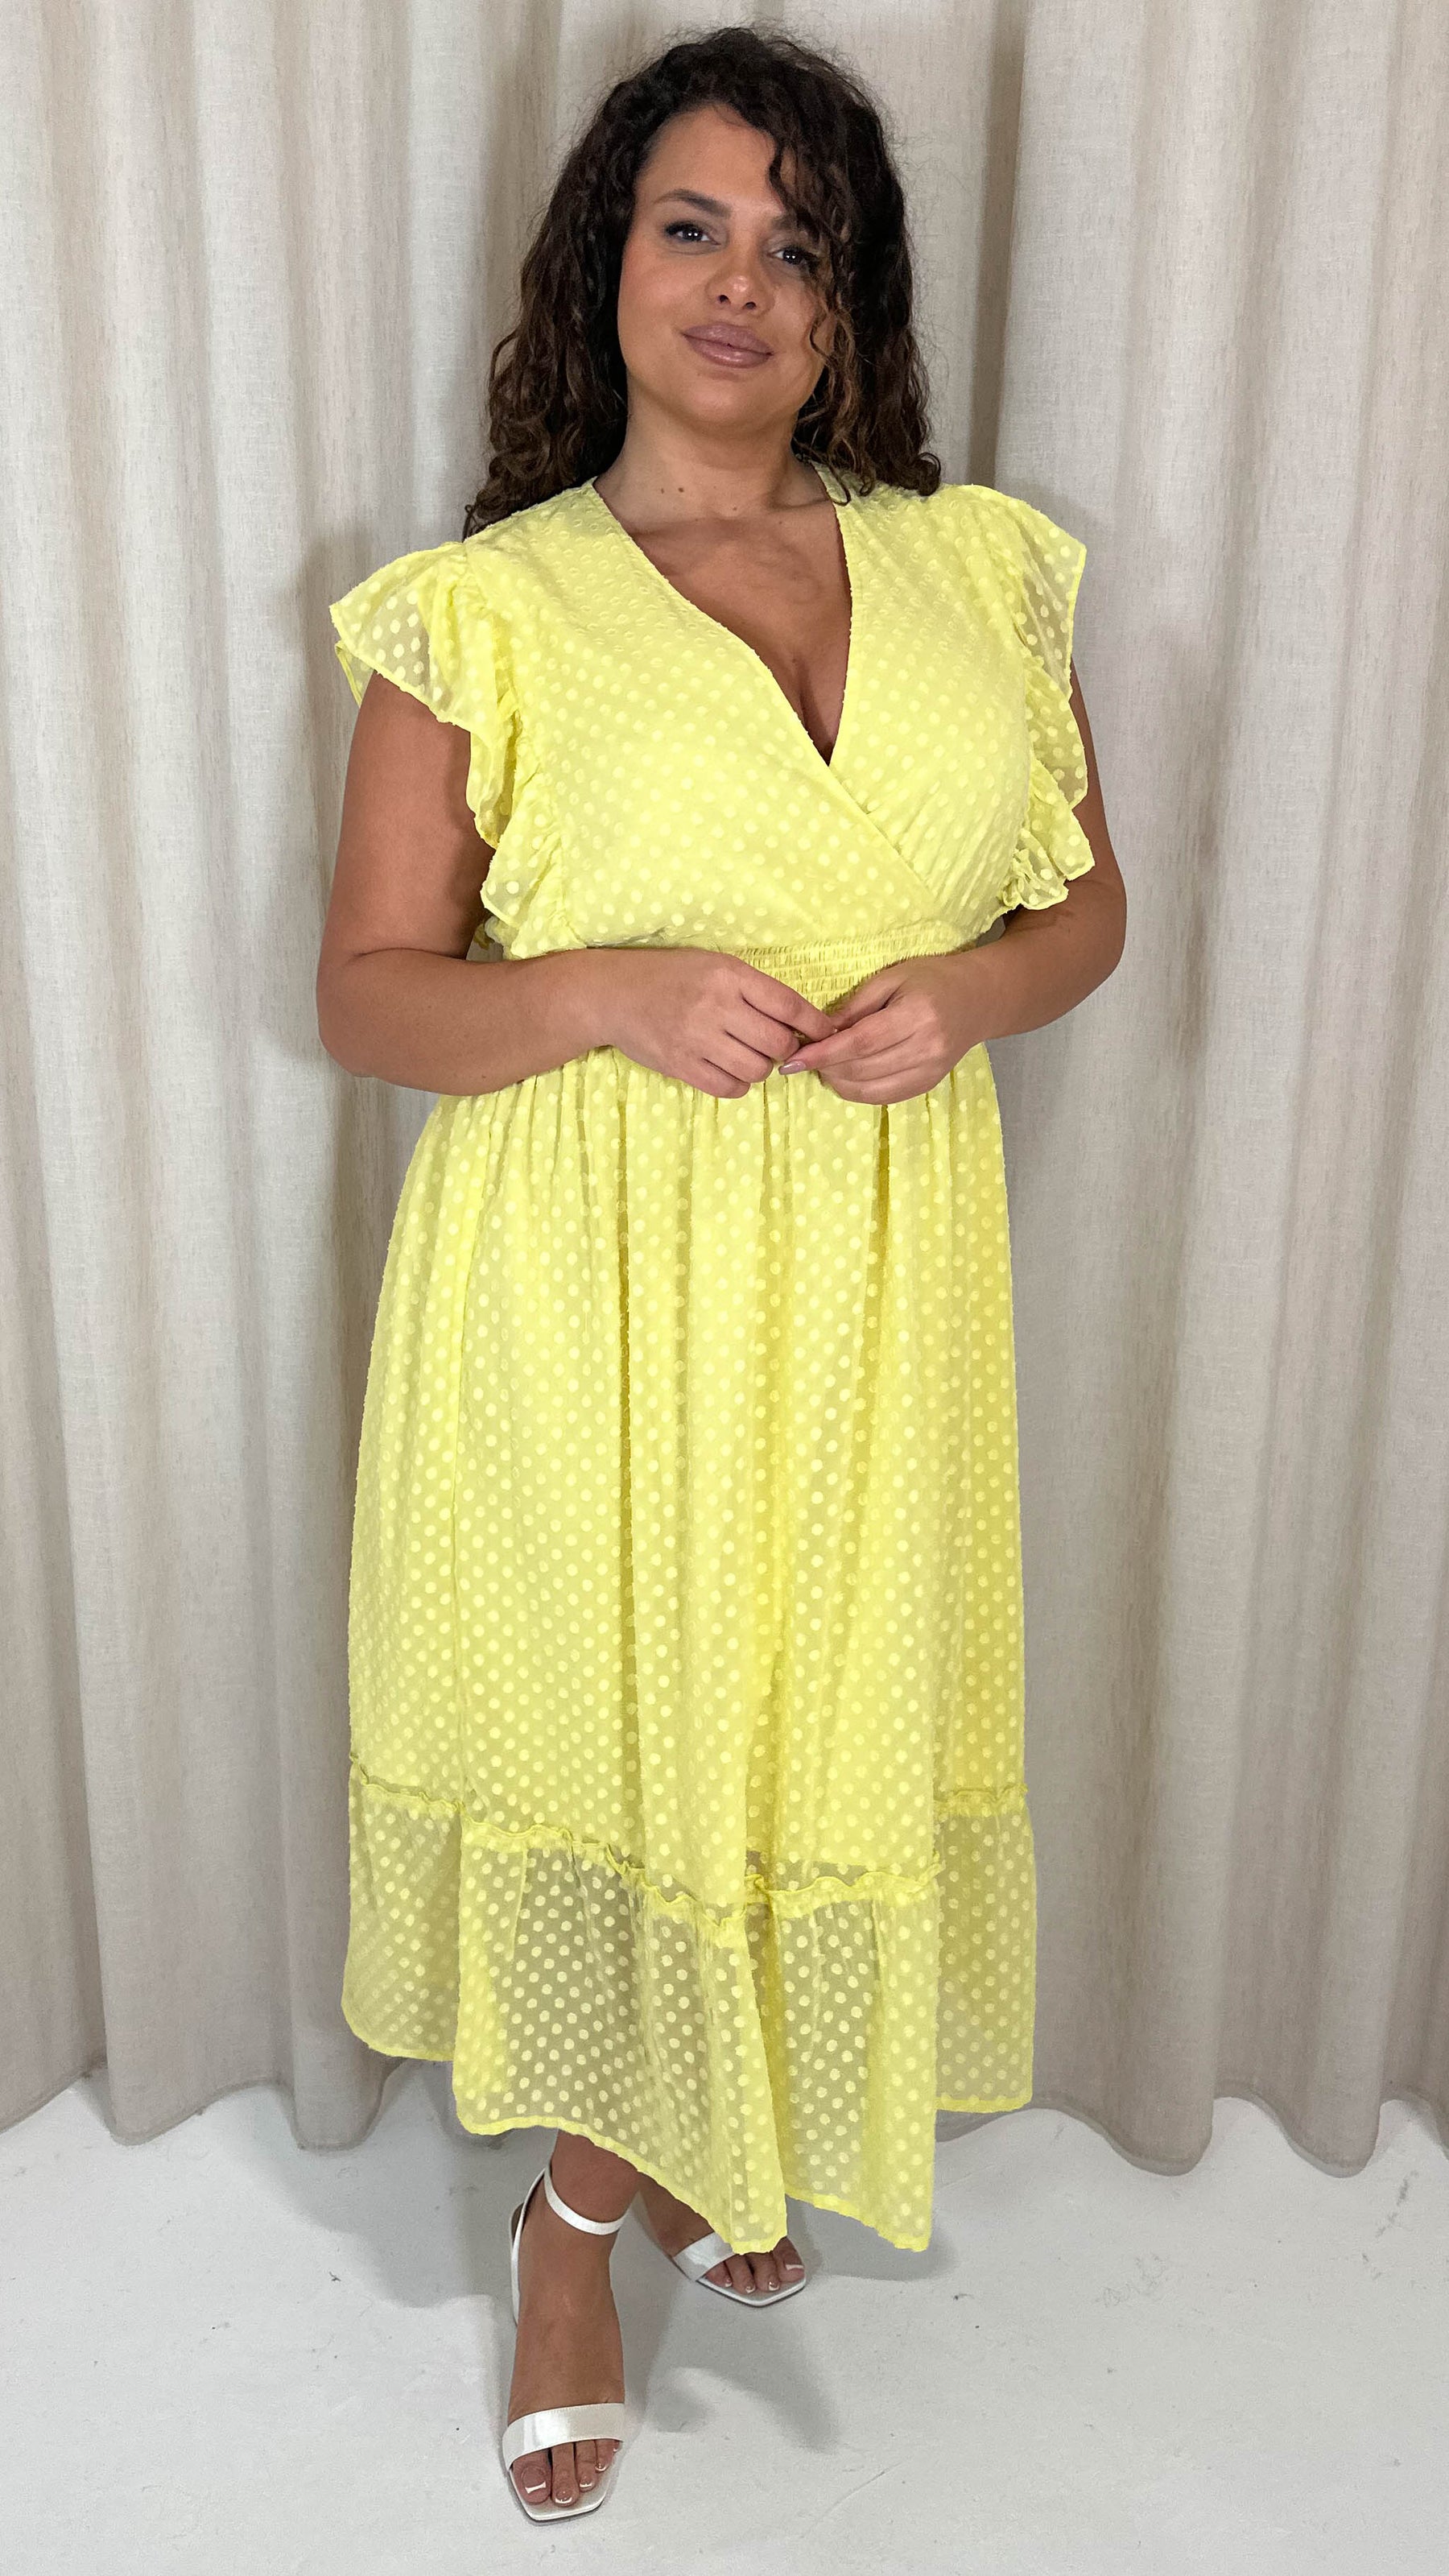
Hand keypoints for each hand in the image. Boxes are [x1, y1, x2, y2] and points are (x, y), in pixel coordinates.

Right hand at [602, 947, 841, 1097]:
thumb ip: (754, 990)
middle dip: (786, 1049)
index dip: (814, 1023)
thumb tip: (799, 1022)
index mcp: (728, 975)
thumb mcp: (714, 965)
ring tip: (747, 1055)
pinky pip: (729, 1088)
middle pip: (777, 1042)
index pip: (788, 1004)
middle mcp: (715, 1005)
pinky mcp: (681, 1064)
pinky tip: (728, 1069)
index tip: (826, 1033)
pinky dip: (738, 1084)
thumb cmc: (671, 976)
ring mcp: (696, 1038)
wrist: (613, 994)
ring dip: (761, 1068)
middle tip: (776, 1045)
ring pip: (756, 1070)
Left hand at [779, 953, 989, 1102]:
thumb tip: (820, 1031)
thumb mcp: (892, 978)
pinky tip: (844, 1077)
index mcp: (917, 1015)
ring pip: (871, 1089)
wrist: (978, 999)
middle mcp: (927, 1048)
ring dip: (839, 1082)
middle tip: (804, 1058)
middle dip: (826, 1067)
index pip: (861, 1043)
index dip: (825, 1054)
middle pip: (863, 1069)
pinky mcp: (929, 1084)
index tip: (795, 1059)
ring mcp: (930, 1071)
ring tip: (822, 1067)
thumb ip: (856, 1006)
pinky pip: (885, 1097)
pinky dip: (858, 1091)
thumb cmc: (932, 980)